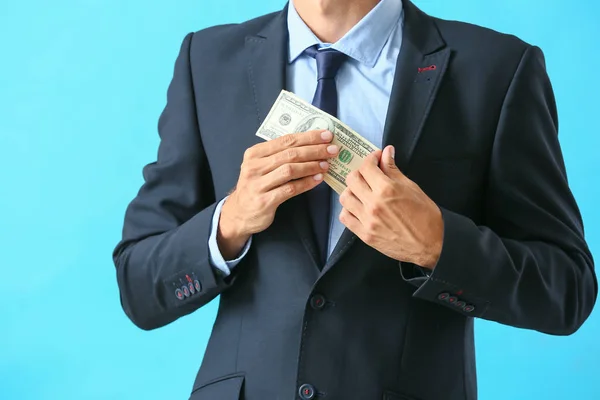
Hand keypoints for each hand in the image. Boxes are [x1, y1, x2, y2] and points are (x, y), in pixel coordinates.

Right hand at [218, 130, 338, 258]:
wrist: (239, 213)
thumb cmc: (256, 186)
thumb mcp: (261, 166)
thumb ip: (279, 155)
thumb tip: (311, 144)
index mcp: (255, 153)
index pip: (285, 140)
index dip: (308, 137)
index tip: (326, 135)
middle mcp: (254, 166)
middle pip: (289, 154)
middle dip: (314, 150)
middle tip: (332, 150)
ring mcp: (258, 184)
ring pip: (290, 170)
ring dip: (311, 166)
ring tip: (326, 164)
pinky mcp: (264, 201)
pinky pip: (289, 189)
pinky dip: (306, 183)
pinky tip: (318, 179)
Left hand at [339, 145, 443, 268]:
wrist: (431, 244)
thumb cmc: (426, 216)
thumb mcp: (412, 188)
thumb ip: (393, 170)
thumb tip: (386, 152)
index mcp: (387, 189)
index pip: (366, 167)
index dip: (370, 159)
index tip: (375, 159)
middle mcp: (373, 204)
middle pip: (352, 179)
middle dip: (360, 172)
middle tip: (368, 174)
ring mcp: (367, 220)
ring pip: (345, 197)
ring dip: (351, 190)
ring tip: (361, 191)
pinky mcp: (365, 235)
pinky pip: (345, 217)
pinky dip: (348, 209)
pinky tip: (357, 207)